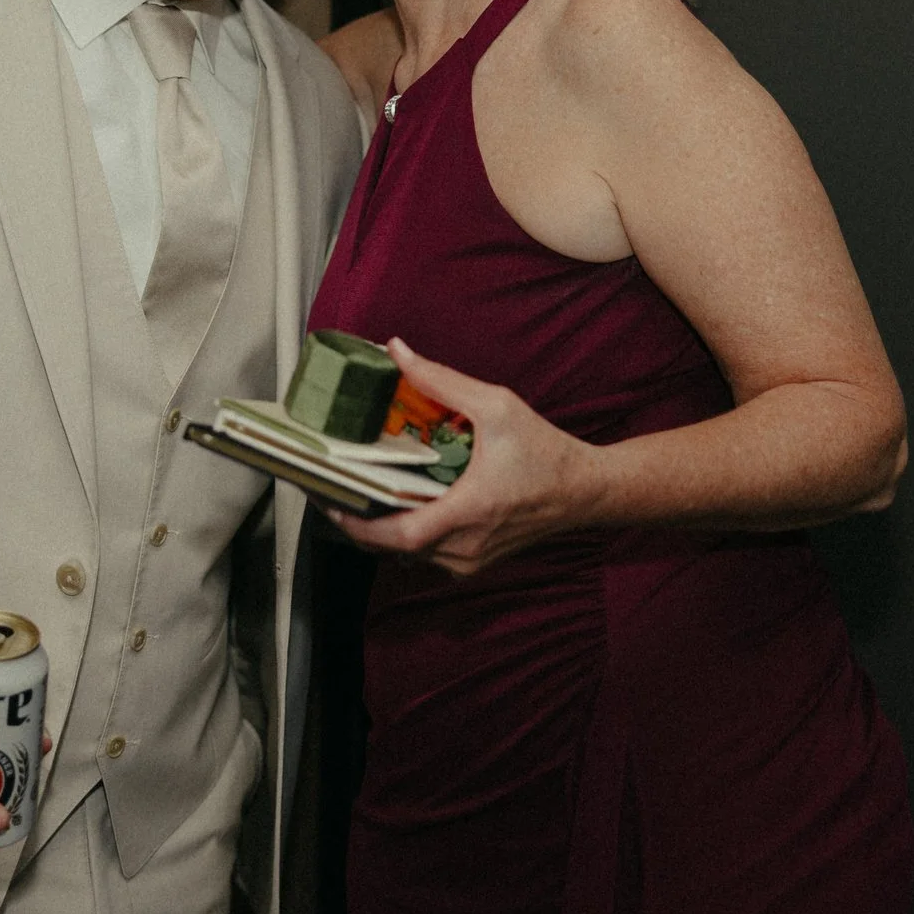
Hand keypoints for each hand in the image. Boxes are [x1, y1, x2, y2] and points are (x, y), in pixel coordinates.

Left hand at [326, 339, 606, 576]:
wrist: (585, 491)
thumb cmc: (546, 452)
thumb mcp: (496, 405)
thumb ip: (442, 380)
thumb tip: (397, 351)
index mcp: (467, 513)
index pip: (395, 534)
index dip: (355, 521)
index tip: (327, 497)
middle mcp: (463, 548)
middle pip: (391, 544)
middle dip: (357, 519)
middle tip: (330, 485)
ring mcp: (467, 561)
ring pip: (406, 552)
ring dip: (379, 526)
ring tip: (355, 490)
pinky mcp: (472, 561)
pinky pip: (425, 552)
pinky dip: (403, 530)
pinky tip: (393, 501)